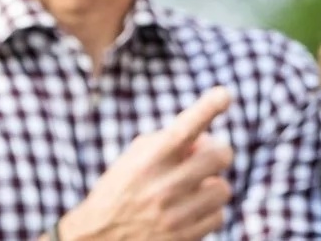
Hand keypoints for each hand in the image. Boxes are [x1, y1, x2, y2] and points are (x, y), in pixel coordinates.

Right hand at [56, 87, 234, 240]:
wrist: (97, 240)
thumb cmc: (120, 191)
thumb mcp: (134, 160)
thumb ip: (167, 142)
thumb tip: (206, 141)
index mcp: (149, 161)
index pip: (184, 129)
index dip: (207, 108)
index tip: (223, 94)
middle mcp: (163, 187)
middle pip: (221, 156)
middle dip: (218, 153)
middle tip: (205, 159)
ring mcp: (174, 215)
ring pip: (223, 189)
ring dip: (212, 187)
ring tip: (193, 190)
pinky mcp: (183, 238)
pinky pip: (218, 216)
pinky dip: (208, 213)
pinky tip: (190, 212)